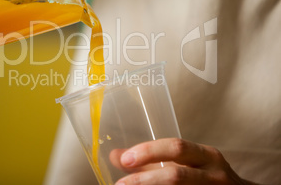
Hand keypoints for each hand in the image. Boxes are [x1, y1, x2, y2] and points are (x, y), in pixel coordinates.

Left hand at [110, 138, 258, 184]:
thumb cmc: (207, 177)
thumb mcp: (186, 163)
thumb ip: (152, 160)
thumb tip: (116, 156)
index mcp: (206, 155)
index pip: (176, 147)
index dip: (149, 152)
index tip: (125, 158)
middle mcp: (214, 174)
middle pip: (176, 174)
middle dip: (145, 179)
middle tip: (121, 184)